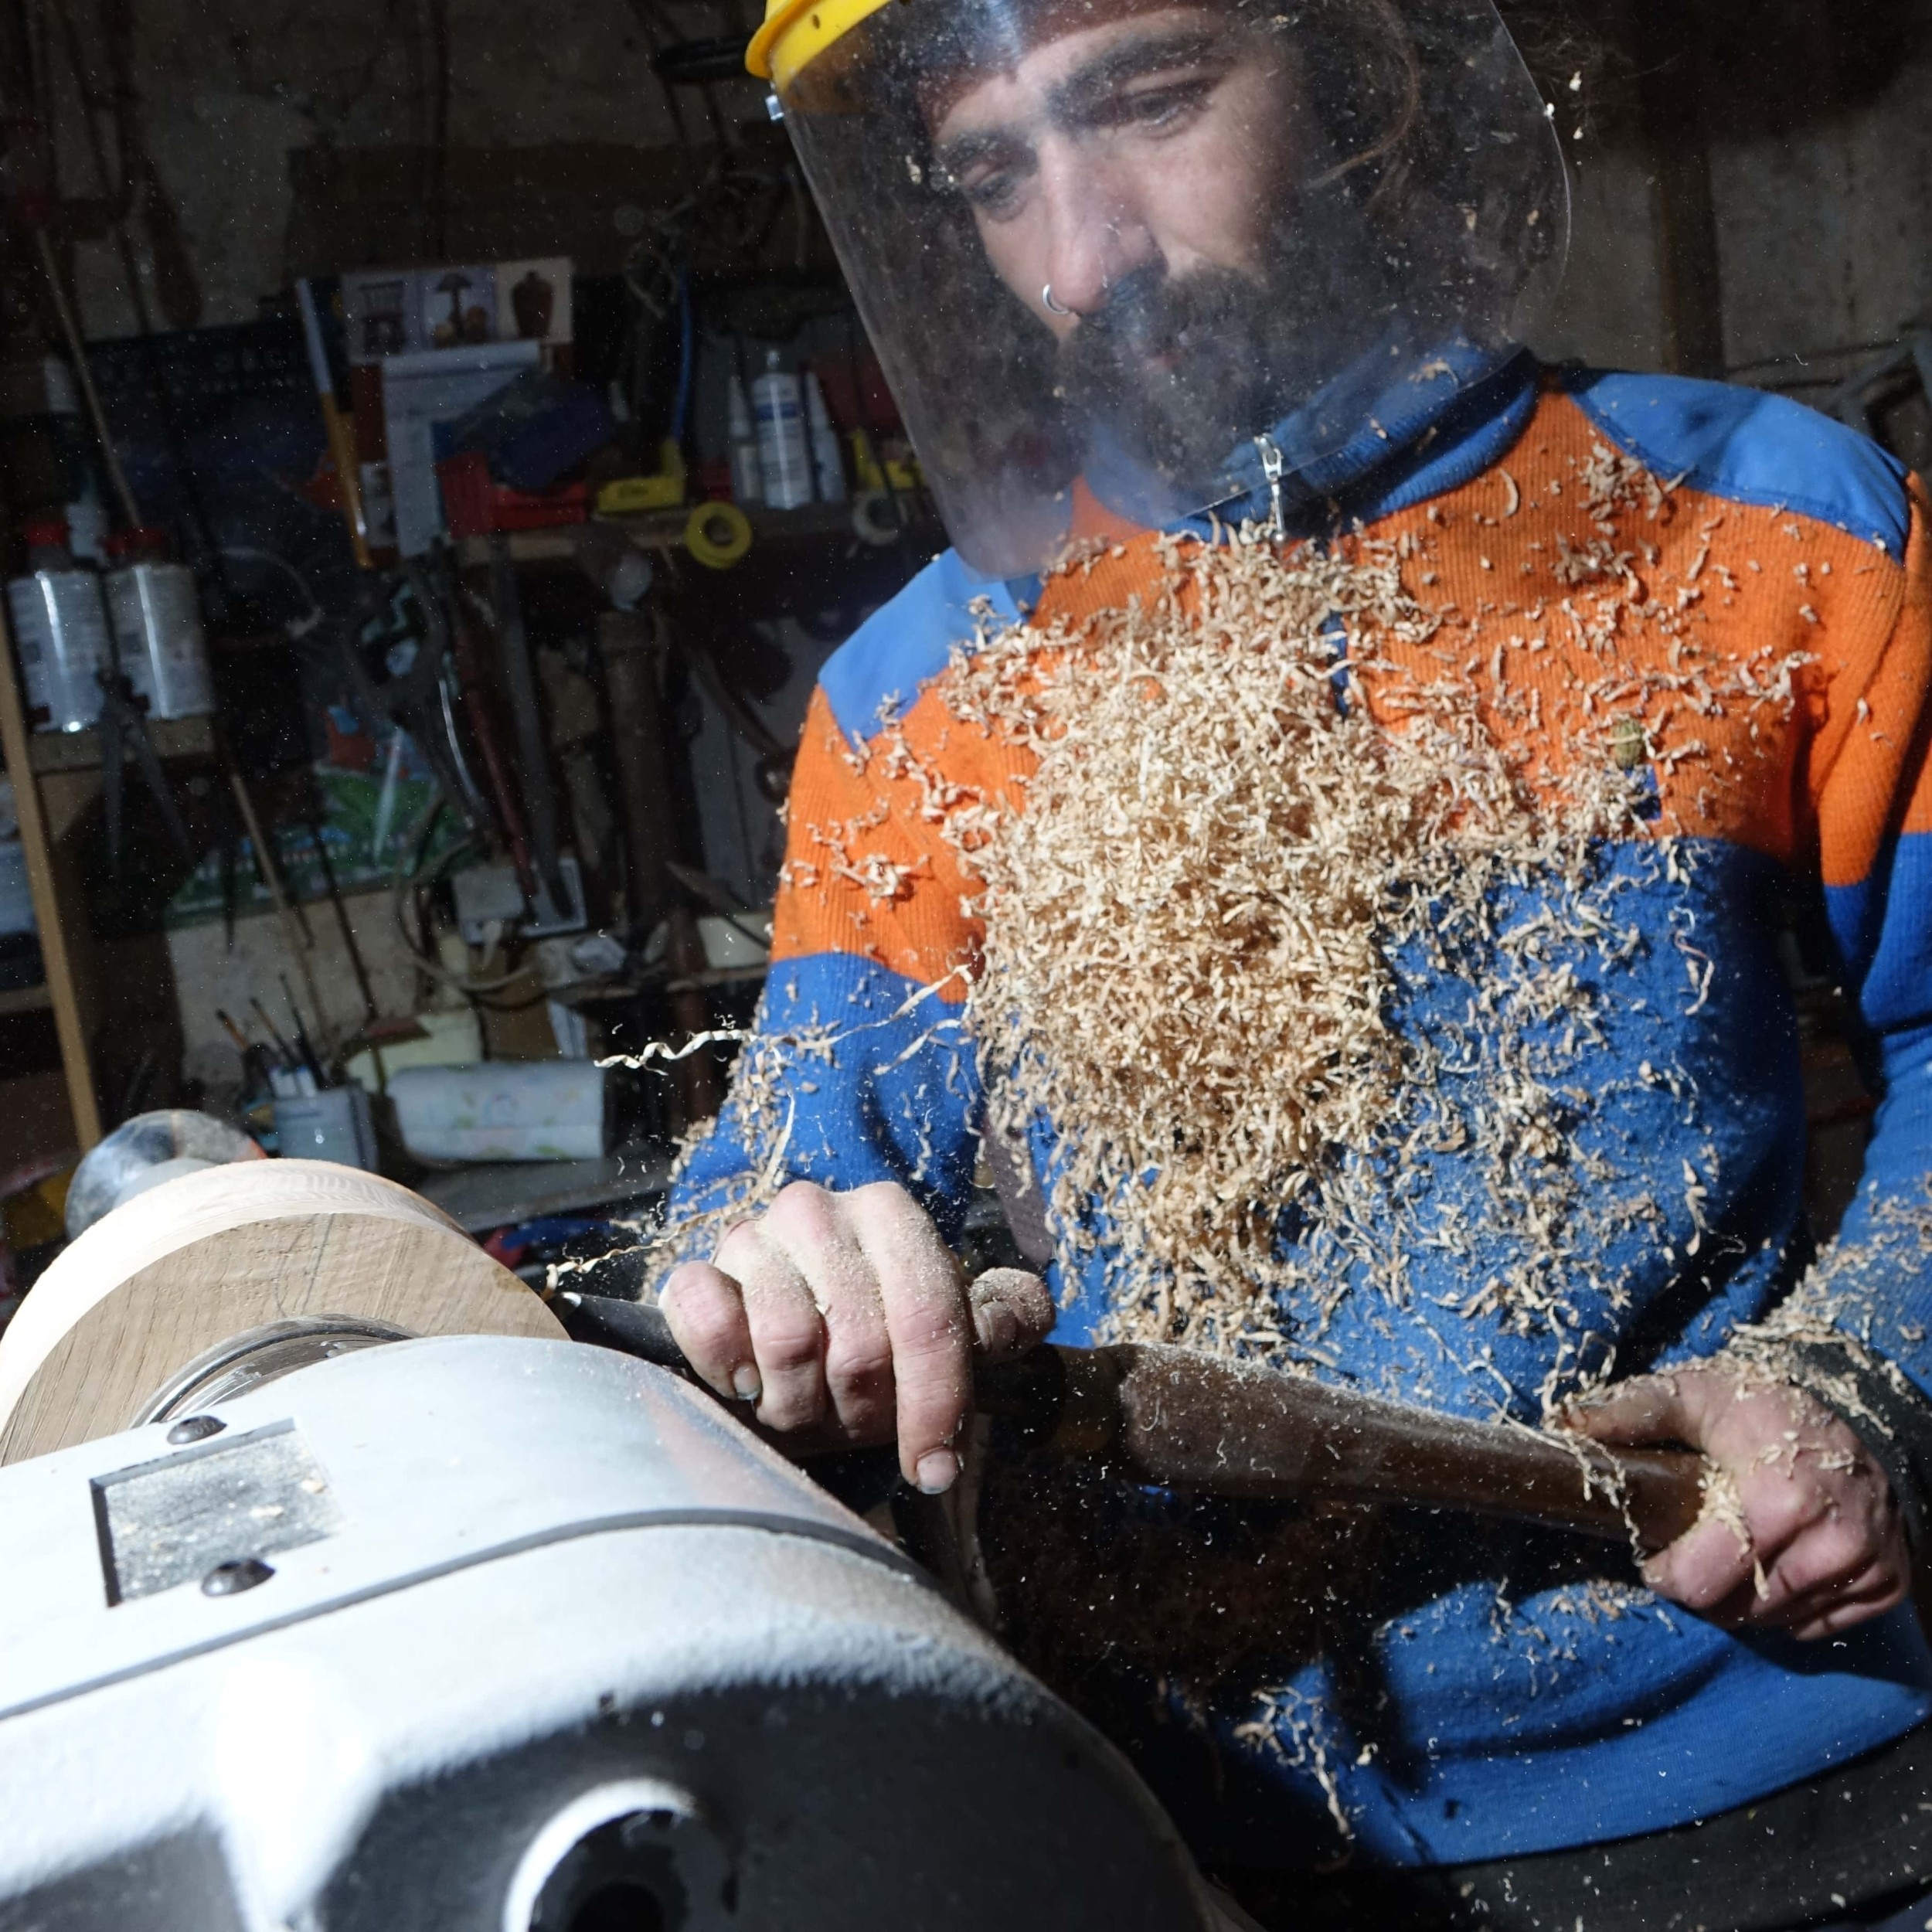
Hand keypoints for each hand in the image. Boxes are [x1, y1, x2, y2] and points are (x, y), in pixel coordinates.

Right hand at [660, 1180, 1054, 1491]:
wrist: (781, 1357)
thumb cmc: (873, 1348)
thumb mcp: (947, 1336)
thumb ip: (1002, 1320)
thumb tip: (1009, 1322)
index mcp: (891, 1215)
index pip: (929, 1315)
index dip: (937, 1403)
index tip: (936, 1468)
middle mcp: (819, 1210)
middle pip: (861, 1343)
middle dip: (864, 1410)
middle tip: (855, 1419)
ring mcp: (751, 1237)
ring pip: (787, 1340)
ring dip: (800, 1405)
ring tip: (804, 1404)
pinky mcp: (693, 1273)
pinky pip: (709, 1320)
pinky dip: (730, 1369)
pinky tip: (746, 1384)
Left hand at [1564, 1366, 1909, 1639]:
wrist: (1862, 1412)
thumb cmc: (1764, 1406)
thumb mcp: (1695, 1395)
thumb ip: (1630, 1411)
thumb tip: (1565, 1428)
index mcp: (1777, 1499)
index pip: (1702, 1581)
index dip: (1667, 1574)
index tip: (1655, 1556)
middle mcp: (1830, 1542)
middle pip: (1736, 1609)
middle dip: (1701, 1589)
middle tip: (1691, 1554)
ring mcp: (1865, 1566)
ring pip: (1774, 1621)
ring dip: (1743, 1598)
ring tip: (1733, 1551)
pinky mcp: (1887, 1584)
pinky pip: (1816, 1624)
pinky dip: (1787, 1606)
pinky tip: (1775, 1563)